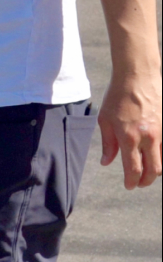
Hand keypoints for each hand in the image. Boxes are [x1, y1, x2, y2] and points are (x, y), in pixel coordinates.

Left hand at [100, 71, 161, 188]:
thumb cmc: (117, 97)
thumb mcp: (105, 120)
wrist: (138, 76)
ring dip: (157, 170)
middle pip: (154, 170)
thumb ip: (109, 144)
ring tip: (148, 170)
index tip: (129, 185)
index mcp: (129, 137)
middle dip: (146, 180)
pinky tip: (156, 156)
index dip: (131, 181)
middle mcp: (149, 137)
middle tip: (139, 183)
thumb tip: (107, 162)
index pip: (134, 169)